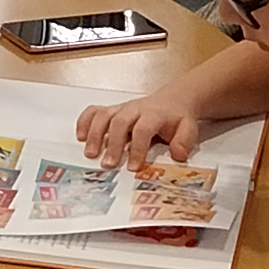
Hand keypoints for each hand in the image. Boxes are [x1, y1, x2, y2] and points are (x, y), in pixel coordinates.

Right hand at [76, 90, 206, 170]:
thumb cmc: (177, 119)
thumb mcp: (188, 129)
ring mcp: (121, 108)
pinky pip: (95, 111)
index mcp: (154, 115)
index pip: (144, 128)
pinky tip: (80, 138)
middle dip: (113, 143)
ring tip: (90, 154)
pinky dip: (84, 121)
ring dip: (95, 134)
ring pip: (104, 115)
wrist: (173, 100)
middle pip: (120, 122)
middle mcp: (135, 109)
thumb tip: (177, 154)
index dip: (138, 148)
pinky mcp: (112, 110)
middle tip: (107, 165)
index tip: (133, 168)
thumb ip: (184, 141)